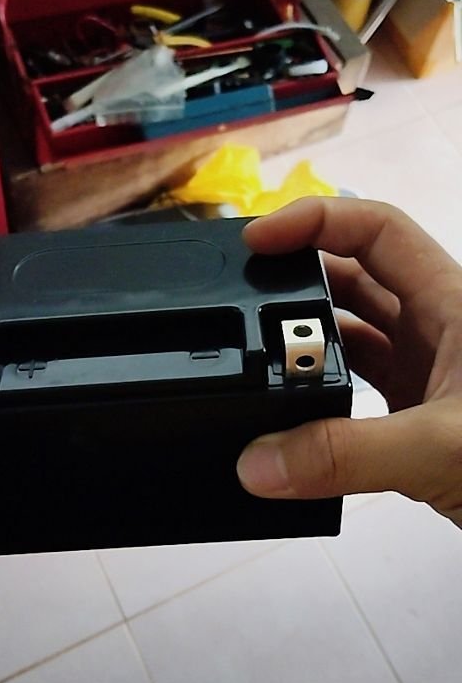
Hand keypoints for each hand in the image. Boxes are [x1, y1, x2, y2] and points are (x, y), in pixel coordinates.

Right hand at [237, 197, 461, 527]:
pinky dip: (324, 393)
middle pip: (356, 276)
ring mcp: (432, 370)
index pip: (375, 229)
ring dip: (308, 342)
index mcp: (454, 302)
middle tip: (242, 298)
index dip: (313, 221)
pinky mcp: (424, 413)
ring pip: (356, 334)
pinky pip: (361, 385)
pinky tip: (296, 412)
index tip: (257, 242)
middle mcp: (440, 326)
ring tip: (257, 355)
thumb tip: (258, 461)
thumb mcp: (439, 448)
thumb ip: (345, 456)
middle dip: (298, 282)